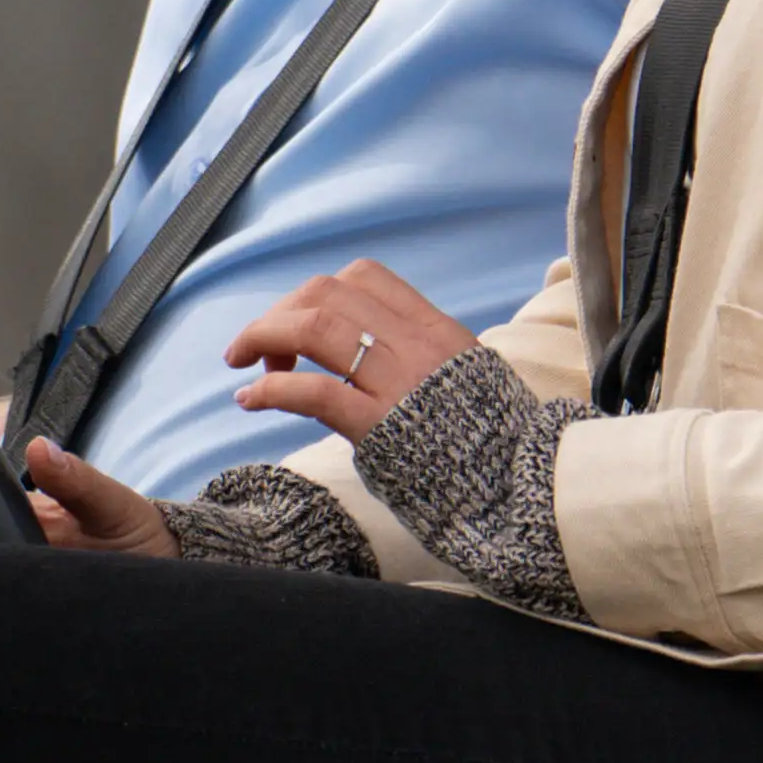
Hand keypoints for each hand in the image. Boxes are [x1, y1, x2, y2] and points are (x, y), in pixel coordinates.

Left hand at [225, 262, 475, 437]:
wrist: (519, 485)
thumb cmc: (489, 443)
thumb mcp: (469, 379)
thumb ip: (425, 360)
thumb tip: (375, 354)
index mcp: (437, 330)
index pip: (365, 277)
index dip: (318, 293)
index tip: (301, 323)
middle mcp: (416, 345)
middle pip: (326, 294)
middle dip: (281, 313)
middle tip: (260, 350)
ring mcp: (398, 382)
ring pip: (314, 327)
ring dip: (264, 337)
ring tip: (243, 365)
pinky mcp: (379, 425)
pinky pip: (313, 391)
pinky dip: (270, 390)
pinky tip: (250, 400)